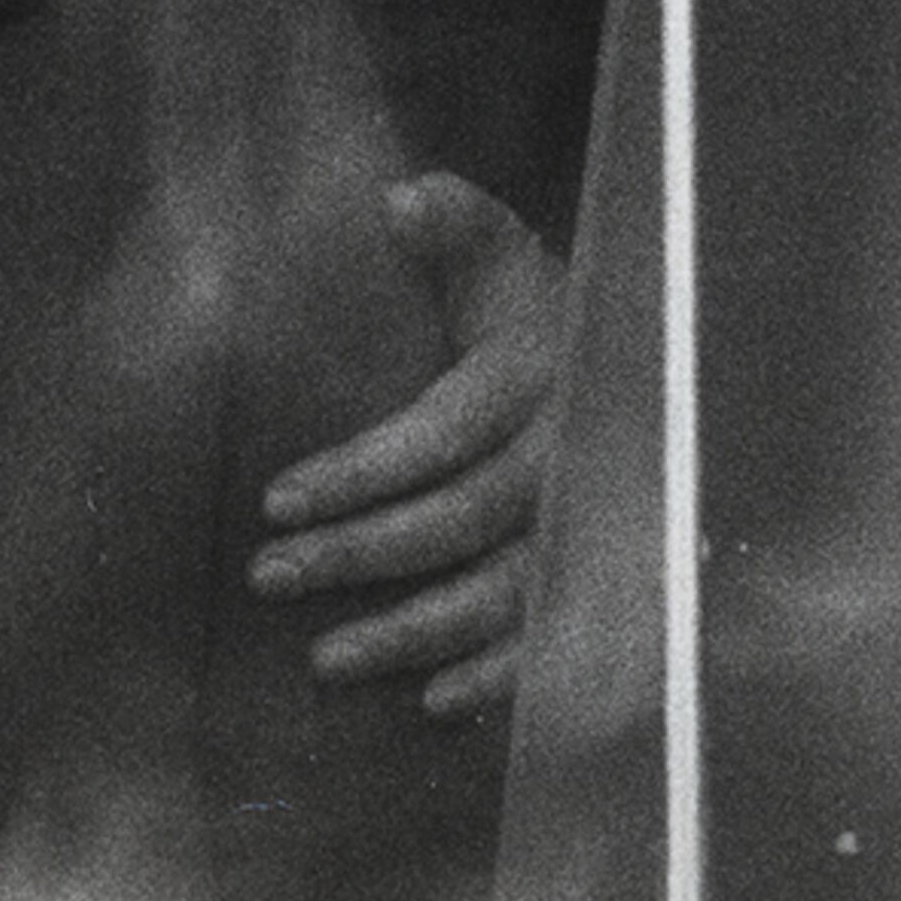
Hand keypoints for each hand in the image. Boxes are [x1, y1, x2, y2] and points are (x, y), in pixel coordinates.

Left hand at [247, 170, 562, 717]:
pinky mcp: (596, 573)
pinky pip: (553, 638)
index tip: (276, 499)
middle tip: (268, 575)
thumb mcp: (499, 256)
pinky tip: (433, 702)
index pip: (440, 434)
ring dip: (412, 633)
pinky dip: (499, 674)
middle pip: (458, 519)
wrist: (632, 357)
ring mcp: (586, 521)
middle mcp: (567, 451)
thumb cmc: (534, 309)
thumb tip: (396, 198)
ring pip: (500, 590)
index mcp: (536, 371)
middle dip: (358, 553)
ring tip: (323, 659)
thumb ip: (454, 224)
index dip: (359, 472)